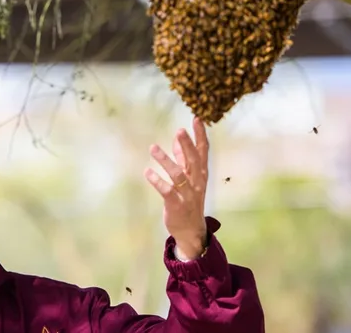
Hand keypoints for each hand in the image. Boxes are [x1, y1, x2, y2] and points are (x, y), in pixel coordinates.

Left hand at [144, 117, 208, 259]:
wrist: (191, 231)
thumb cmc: (189, 200)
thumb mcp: (189, 178)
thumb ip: (184, 159)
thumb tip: (178, 139)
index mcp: (200, 174)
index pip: (202, 151)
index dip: (200, 135)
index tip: (197, 119)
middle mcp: (197, 183)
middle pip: (193, 161)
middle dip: (187, 145)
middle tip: (179, 130)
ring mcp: (188, 195)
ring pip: (179, 175)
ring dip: (166, 160)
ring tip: (153, 148)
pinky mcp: (176, 205)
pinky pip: (167, 191)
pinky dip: (157, 181)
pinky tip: (147, 172)